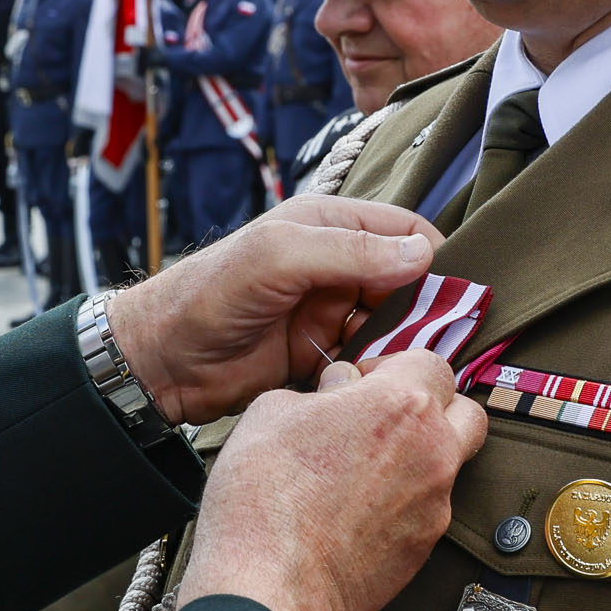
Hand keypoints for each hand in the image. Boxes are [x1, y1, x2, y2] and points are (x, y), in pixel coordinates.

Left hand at [103, 196, 440, 425]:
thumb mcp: (277, 257)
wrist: (158, 361)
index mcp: (329, 225)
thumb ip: (347, 251)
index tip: (452, 297)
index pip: (406, 233)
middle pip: (409, 285)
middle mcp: (336, 266)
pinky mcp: (321, 355)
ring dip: (400, 348)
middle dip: (424, 313)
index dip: (434, 260)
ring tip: (392, 367)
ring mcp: (330, 313)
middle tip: (427, 344)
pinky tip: (369, 385)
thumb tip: (420, 255)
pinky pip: (368, 362)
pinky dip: (375, 374)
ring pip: (393, 329)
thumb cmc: (206, 295)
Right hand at [180, 352, 487, 610]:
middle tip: (384, 419)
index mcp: (401, 404)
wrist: (270, 586)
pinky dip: (403, 503)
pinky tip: (358, 512)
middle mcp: (433, 451)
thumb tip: (337, 394)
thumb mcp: (272, 411)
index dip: (394, 366)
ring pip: (448, 465)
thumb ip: (321, 392)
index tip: (363, 382)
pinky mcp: (424, 548)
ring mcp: (435, 505)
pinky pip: (427, 510)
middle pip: (466, 411)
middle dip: (433, 408)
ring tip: (367, 469)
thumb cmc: (264, 497)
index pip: (432, 363)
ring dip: (420, 457)